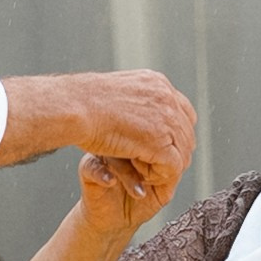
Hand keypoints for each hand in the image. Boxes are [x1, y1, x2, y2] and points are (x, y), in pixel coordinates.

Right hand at [0, 71, 197, 196]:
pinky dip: (160, 176)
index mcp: (157, 82)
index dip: (176, 131)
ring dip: (167, 164)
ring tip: (147, 173)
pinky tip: (142, 178)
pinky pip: (173, 166)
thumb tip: (135, 107)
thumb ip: (132, 99)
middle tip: (157, 165)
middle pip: (187, 132)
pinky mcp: (159, 142)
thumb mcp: (115, 92)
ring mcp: (166, 118)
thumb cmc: (81, 101)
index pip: (183, 110)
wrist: (73, 106)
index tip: (162, 145)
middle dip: (175, 150)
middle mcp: (166, 97)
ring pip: (183, 151)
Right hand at [77, 150, 182, 240]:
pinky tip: (111, 182)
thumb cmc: (139, 202)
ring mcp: (103, 155)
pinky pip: (92, 166)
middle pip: (134, 140)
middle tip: (151, 180)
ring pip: (115, 152)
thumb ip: (174, 171)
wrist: (115, 223)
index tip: (165, 173)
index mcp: (141, 144)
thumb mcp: (164, 188)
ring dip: (128, 173)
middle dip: (146, 162)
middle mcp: (122, 146)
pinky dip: (102, 174)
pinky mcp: (87, 169)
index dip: (162, 153)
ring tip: (138, 192)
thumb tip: (181, 158)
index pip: (153, 136)